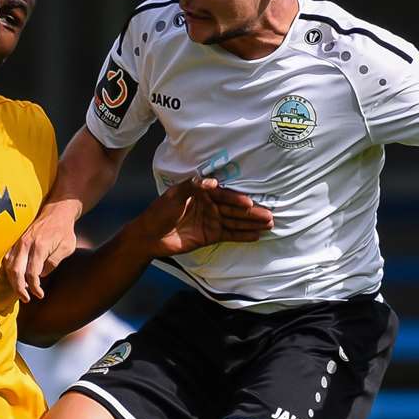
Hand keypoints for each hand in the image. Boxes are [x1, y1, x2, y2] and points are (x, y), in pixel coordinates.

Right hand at [2, 200, 79, 301]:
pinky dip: (8, 270)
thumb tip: (41, 275)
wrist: (57, 211)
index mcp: (39, 246)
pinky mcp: (16, 241)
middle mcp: (26, 244)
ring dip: (12, 281)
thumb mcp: (67, 248)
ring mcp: (19, 241)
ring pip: (8, 265)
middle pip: (16, 271)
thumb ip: (53, 262)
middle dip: (19, 288)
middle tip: (26, 299)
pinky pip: (7, 258)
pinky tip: (13, 278)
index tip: (40, 295)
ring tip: (20, 291)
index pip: (32, 273)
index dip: (35, 287)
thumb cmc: (64, 230)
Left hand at [127, 178, 273, 257]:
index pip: (224, 196)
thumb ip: (192, 187)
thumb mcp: (174, 196)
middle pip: (234, 210)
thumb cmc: (159, 212)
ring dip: (252, 223)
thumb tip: (213, 182)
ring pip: (235, 222)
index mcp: (202, 193)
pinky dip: (243, 235)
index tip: (250, 203)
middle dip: (252, 213)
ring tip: (270, 224)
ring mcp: (211, 221)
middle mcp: (210, 206)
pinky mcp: (210, 236)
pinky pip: (230, 235)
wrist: (148, 237)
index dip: (237, 200)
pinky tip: (257, 235)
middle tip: (270, 215)